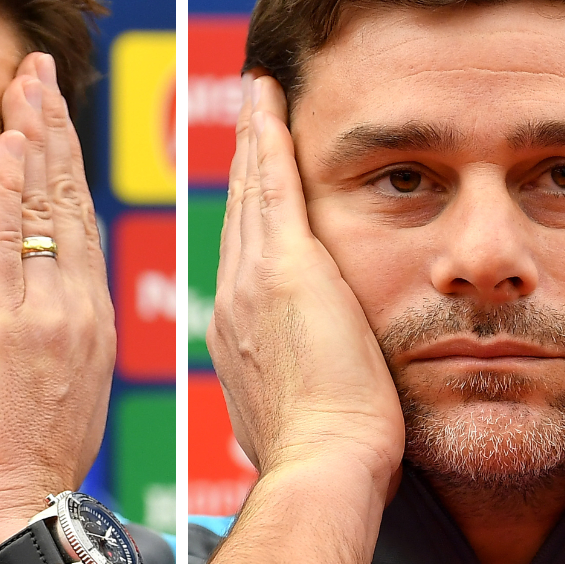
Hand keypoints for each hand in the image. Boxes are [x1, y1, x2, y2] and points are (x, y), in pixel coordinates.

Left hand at [0, 53, 115, 563]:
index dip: (66, 169)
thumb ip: (49, 352)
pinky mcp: (12, 327)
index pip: (80, 230)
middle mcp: (82, 310)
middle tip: (39, 72)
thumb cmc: (21, 478)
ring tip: (25, 80)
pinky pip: (13, 239)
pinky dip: (14, 185)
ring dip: (37, 135)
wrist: (19, 520)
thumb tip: (34, 333)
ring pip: (49, 207)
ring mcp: (52, 315)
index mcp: (90, 326)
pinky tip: (11, 137)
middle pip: (72, 201)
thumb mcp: (51, 400)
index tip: (51, 121)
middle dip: (56, 129)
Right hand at [205, 73, 405, 493]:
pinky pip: (272, 186)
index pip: (243, 257)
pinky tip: (269, 101)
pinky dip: (268, 139)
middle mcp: (234, 301)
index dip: (247, 213)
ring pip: (250, 191)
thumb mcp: (306, 413)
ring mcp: (253, 281)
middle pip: (238, 214)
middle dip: (244, 162)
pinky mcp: (284, 268)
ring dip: (253, 139)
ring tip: (258, 96)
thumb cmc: (330, 459)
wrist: (323, 467)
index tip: (251, 180)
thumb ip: (306, 385)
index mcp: (240, 335)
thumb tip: (319, 387)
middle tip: (248, 114)